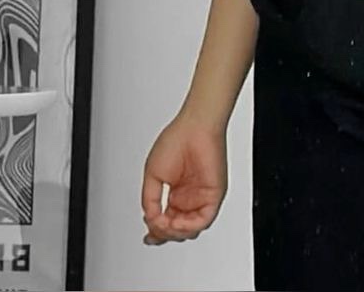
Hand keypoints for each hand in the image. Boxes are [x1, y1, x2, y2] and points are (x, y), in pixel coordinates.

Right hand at [140, 113, 227, 245]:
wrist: (195, 126)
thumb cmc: (177, 140)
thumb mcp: (153, 176)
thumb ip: (150, 201)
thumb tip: (151, 220)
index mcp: (177, 193)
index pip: (168, 221)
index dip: (157, 232)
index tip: (148, 236)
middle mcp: (190, 197)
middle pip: (178, 230)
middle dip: (163, 235)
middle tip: (153, 231)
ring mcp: (202, 197)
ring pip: (191, 229)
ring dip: (175, 233)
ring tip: (163, 224)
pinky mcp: (214, 194)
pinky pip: (204, 219)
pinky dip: (189, 226)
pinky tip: (176, 223)